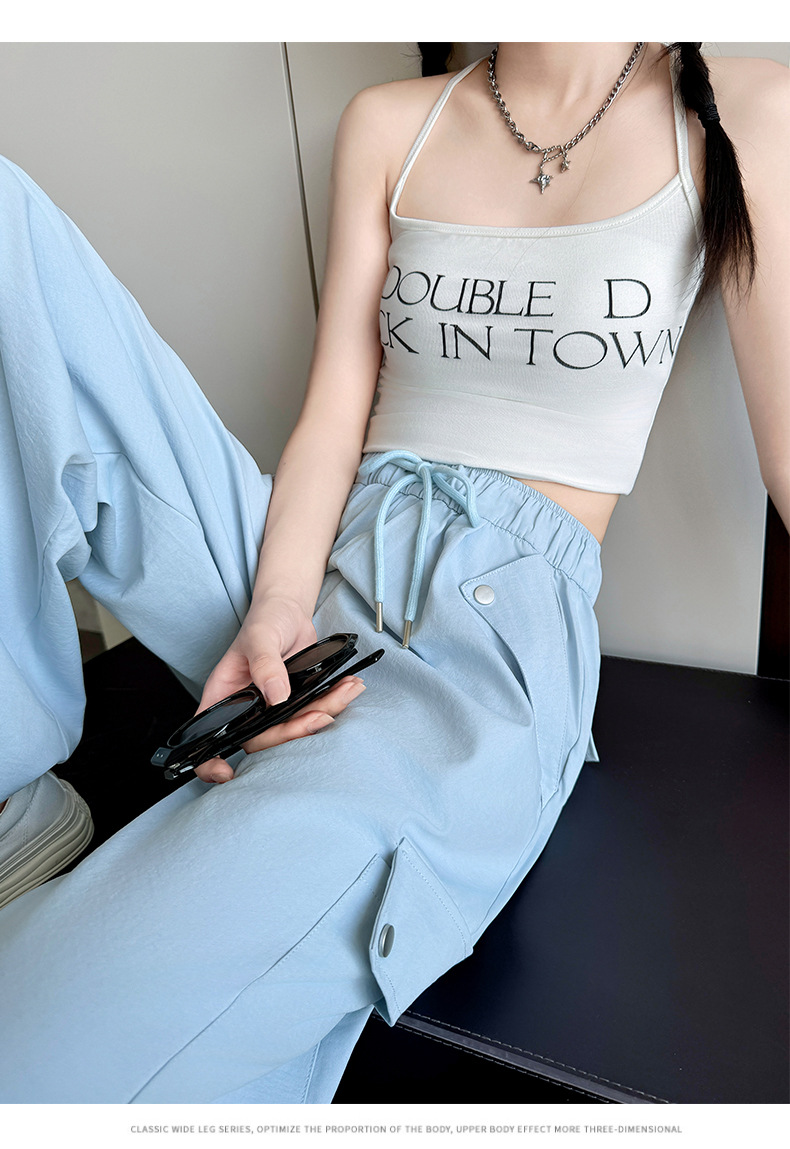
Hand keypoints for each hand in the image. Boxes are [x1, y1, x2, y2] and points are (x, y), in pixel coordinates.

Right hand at [191, 596, 364, 783]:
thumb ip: (265, 664)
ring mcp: (273, 707)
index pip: (209, 738)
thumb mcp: (261, 635)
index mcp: (225, 696)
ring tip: (347, 692)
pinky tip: (350, 687)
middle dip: (293, 732)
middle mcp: (248, 708)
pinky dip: (334, 701)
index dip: (211, 761)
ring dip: (323, 713)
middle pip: (263, 738)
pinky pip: (313, 711)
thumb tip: (276, 696)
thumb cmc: (265, 619)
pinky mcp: (297, 701)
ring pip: (294, 727)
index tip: (226, 773)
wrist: (289, 610)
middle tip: (321, 714)